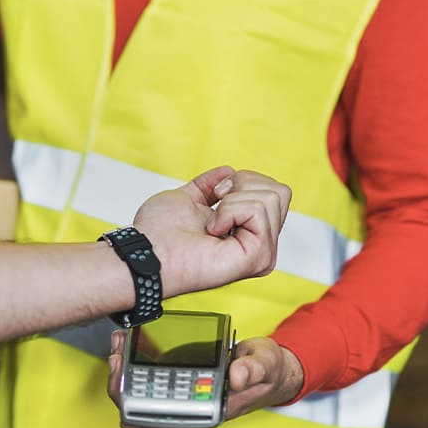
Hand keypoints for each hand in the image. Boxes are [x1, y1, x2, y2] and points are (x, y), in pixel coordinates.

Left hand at [106, 332, 303, 427]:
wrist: (271, 369)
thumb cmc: (267, 371)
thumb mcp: (265, 365)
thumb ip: (253, 370)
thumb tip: (235, 376)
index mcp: (208, 412)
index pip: (164, 419)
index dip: (136, 404)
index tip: (122, 378)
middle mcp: (192, 408)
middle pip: (145, 408)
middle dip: (122, 383)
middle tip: (115, 354)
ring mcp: (185, 395)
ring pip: (143, 392)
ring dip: (125, 372)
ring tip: (117, 344)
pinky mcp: (182, 379)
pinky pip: (152, 377)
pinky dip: (136, 362)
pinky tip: (127, 344)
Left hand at [133, 166, 290, 296]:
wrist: (147, 252)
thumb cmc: (159, 233)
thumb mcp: (189, 198)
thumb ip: (209, 186)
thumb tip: (227, 171)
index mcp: (248, 232)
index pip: (275, 191)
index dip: (243, 181)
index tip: (215, 194)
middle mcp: (260, 244)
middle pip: (280, 191)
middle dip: (242, 184)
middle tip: (215, 204)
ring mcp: (263, 253)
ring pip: (271, 198)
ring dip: (232, 200)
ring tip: (211, 222)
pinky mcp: (259, 257)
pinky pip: (259, 210)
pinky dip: (229, 211)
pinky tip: (213, 230)